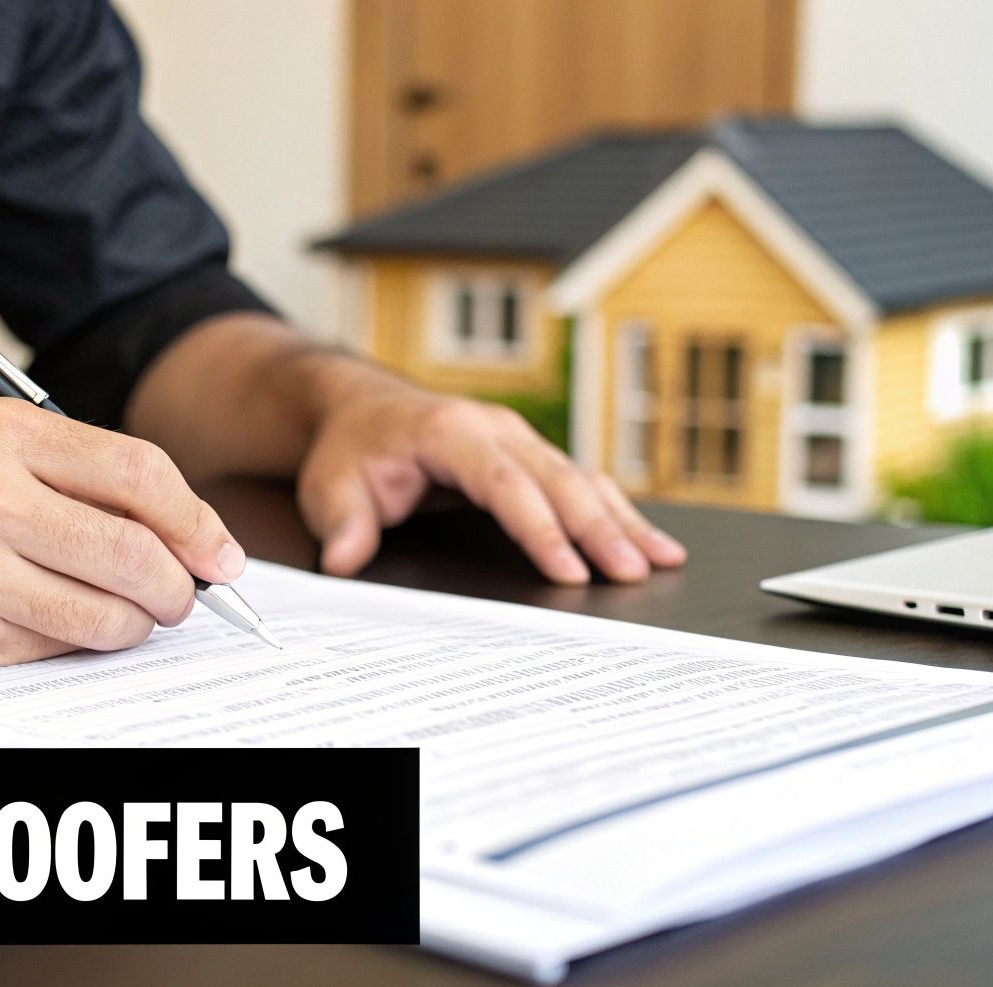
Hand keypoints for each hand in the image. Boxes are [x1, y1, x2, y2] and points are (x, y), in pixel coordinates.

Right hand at [0, 399, 242, 667]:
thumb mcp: (1, 446)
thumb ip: (92, 478)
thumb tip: (196, 540)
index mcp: (8, 435)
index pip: (140, 476)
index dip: (197, 522)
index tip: (221, 556)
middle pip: (134, 554)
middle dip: (178, 587)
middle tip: (182, 597)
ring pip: (106, 615)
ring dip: (133, 623)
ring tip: (121, 610)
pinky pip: (57, 646)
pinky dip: (72, 639)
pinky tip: (46, 616)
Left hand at [295, 389, 686, 582]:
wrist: (361, 409)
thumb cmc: (352, 449)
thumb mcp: (330, 486)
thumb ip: (342, 523)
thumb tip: (343, 560)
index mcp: (450, 432)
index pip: (504, 482)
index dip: (540, 527)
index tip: (568, 570)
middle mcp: (496, 429)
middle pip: (558, 480)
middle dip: (598, 529)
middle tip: (633, 572)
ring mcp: (519, 440)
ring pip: (581, 479)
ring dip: (621, 520)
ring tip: (662, 560)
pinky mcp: (530, 457)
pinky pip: (581, 482)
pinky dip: (616, 512)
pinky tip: (650, 542)